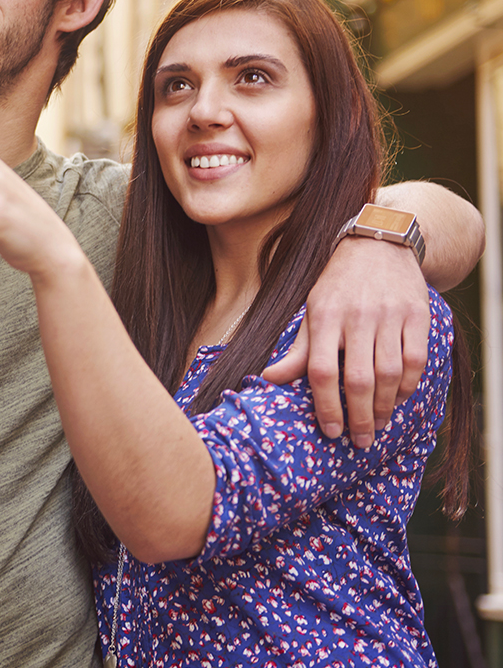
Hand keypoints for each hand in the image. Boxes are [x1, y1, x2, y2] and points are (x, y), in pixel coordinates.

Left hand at [262, 237, 429, 447]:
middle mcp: (357, 317)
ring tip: (379, 426)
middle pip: (358, 378)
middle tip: (360, 441)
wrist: (379, 244)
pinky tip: (399, 399)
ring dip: (385, 407)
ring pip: (389, 373)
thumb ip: (297, 350)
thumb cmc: (337, 286)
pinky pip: (415, 360)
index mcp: (324, 317)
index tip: (330, 431)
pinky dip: (408, 386)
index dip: (325, 405)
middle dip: (359, 416)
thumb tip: (268, 379)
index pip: (321, 370)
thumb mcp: (311, 312)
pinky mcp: (417, 315)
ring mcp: (390, 315)